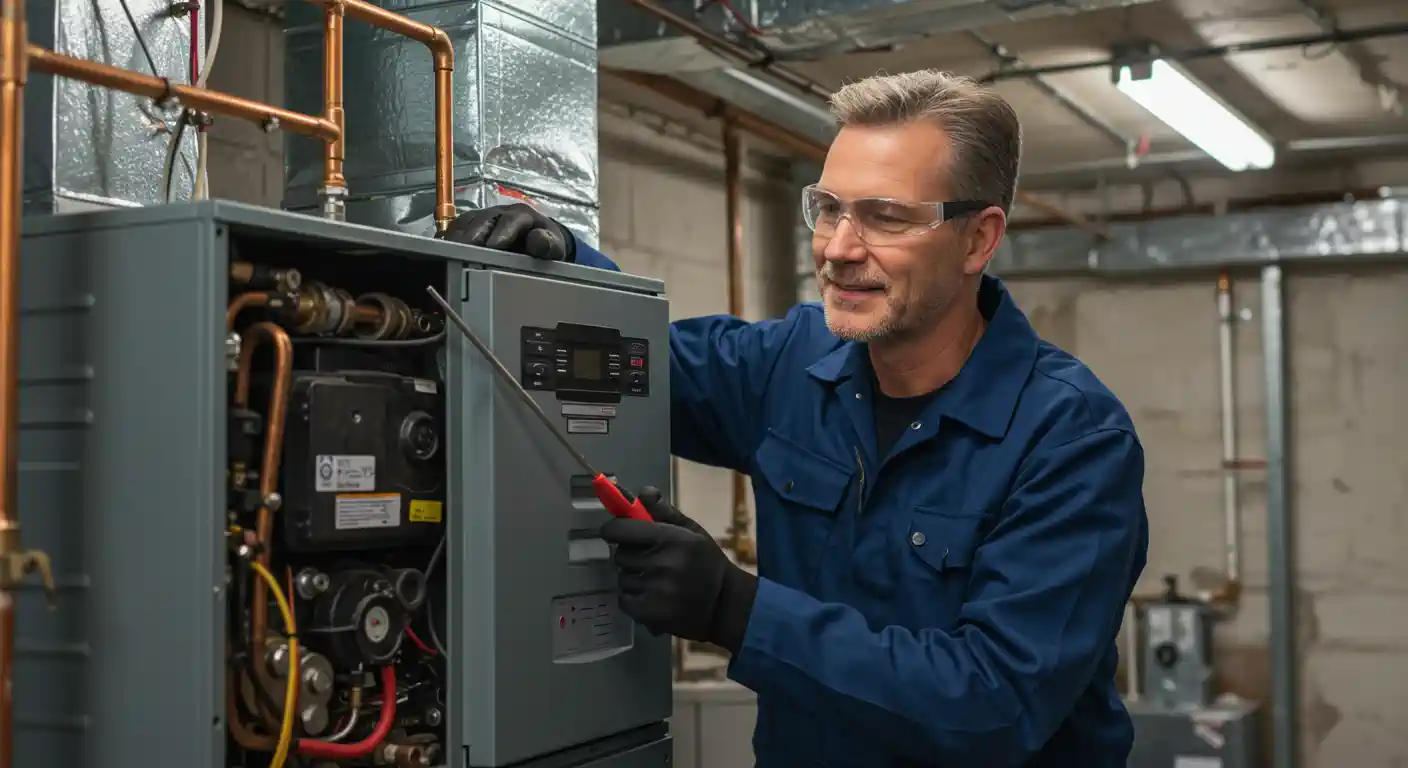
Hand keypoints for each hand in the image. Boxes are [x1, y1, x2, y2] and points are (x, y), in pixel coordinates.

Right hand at [440, 202, 574, 261]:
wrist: (536, 239)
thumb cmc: (544, 243)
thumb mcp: (553, 247)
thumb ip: (548, 244)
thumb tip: (538, 241)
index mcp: (521, 215)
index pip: (510, 220)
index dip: (501, 232)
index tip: (494, 246)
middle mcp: (498, 212)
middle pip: (480, 221)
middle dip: (471, 237)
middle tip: (463, 254)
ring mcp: (481, 218)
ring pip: (464, 224)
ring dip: (455, 239)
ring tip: (448, 256)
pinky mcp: (468, 226)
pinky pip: (454, 229)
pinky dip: (447, 241)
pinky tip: (441, 253)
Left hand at [599, 487, 756, 653]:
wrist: (725, 605)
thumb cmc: (707, 563)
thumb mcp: (693, 532)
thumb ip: (665, 512)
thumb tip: (643, 492)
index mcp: (672, 539)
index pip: (622, 529)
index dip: (614, 529)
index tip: (616, 531)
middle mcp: (661, 563)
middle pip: (620, 554)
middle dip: (630, 554)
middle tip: (648, 559)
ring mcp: (654, 590)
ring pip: (622, 577)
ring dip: (633, 577)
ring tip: (655, 581)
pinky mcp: (649, 613)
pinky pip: (624, 599)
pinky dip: (633, 598)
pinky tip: (652, 597)